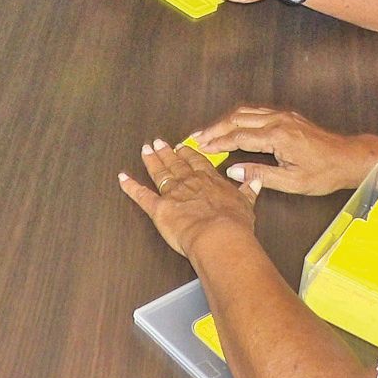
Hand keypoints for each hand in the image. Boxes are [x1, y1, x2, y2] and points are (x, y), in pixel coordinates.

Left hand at [118, 138, 260, 259]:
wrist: (219, 235)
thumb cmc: (234, 224)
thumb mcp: (247, 205)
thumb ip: (248, 191)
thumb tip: (255, 182)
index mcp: (210, 180)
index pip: (197, 162)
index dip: (189, 154)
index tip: (183, 147)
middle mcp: (190, 182)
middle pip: (176, 163)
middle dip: (167, 152)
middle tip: (158, 142)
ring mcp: (173, 193)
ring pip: (160, 173)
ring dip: (151, 161)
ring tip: (145, 150)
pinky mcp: (159, 208)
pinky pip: (142, 195)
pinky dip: (130, 187)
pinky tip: (122, 178)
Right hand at [193, 106, 368, 196]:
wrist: (347, 158)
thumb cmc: (323, 173)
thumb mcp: (292, 182)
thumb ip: (260, 176)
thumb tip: (233, 171)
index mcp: (277, 136)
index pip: (239, 137)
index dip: (217, 142)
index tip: (201, 147)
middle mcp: (278, 121)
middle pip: (237, 119)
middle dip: (214, 128)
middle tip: (196, 137)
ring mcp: (283, 116)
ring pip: (246, 112)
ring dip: (225, 120)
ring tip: (208, 131)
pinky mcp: (287, 116)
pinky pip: (256, 112)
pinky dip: (239, 118)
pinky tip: (232, 125)